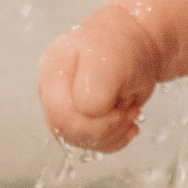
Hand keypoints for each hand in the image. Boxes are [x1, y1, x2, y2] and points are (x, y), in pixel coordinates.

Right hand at [39, 6, 162, 152]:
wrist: (135, 43)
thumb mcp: (111, 60)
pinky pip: (92, 144)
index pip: (61, 115)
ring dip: (112, 134)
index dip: (95, 121)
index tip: (124, 106)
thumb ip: (95, 90)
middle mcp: (53, 91)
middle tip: (128, 110)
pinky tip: (127, 123)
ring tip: (129, 110)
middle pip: (66, 131)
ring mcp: (65, 106)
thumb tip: (88, 114)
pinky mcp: (80, 120)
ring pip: (79, 142)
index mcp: (53, 71)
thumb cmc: (121, 45)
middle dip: (105, 129)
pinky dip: (115, 140)